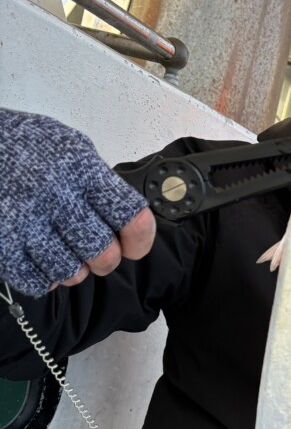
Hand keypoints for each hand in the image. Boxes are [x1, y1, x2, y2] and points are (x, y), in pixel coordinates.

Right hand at [0, 109, 154, 296]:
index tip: (133, 247)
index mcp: (82, 168)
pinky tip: (38, 258)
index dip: (139, 240)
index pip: (131, 216)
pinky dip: (42, 278)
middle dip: (104, 260)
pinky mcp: (2, 241)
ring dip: (72, 269)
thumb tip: (129, 225)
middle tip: (94, 251)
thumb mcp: (70, 146)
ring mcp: (25, 219)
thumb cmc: (25, 146)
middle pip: (103, 254)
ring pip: (72, 274)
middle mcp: (56, 194)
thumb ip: (100, 184)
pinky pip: (36, 282)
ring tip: (61, 250)